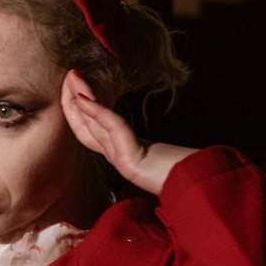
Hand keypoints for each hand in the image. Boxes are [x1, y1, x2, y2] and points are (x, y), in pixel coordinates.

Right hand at [61, 72, 195, 194]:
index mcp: (122, 154)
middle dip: (72, 101)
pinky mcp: (131, 161)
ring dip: (79, 100)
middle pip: (86, 127)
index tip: (76, 86)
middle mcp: (117, 156)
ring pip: (92, 126)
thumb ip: (153, 151)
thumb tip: (156, 145)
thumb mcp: (163, 156)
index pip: (92, 131)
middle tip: (68, 77)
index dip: (80, 110)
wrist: (197, 188)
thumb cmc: (185, 173)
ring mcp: (122, 158)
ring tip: (72, 79)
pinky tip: (84, 99)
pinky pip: (111, 130)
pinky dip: (96, 113)